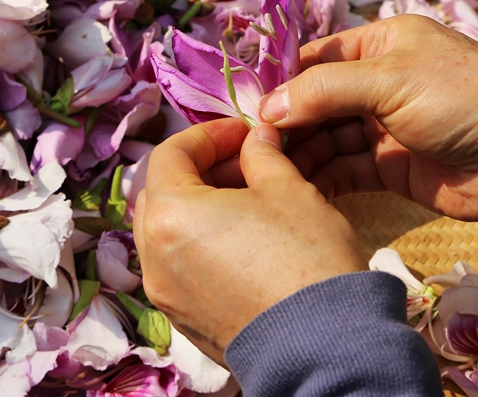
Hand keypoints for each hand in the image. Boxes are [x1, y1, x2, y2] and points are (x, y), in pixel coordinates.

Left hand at [133, 119, 367, 363]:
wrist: (324, 345)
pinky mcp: (184, 321)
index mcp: (170, 214)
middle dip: (202, 171)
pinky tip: (247, 244)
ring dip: (201, 209)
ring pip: (170, 234)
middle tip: (246, 164)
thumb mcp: (288, 188)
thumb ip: (262, 155)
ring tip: (250, 205)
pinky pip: (182, 269)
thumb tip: (256, 139)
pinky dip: (203, 246)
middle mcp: (153, 256)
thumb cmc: (305, 258)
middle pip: (163, 193)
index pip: (171, 154)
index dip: (209, 135)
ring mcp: (166, 294)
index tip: (243, 133)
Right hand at [259, 15, 477, 223]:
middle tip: (242, 151)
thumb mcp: (391, 81)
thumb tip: (266, 109)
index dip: (277, 83)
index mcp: (379, 45)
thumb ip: (324, 92)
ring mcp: (382, 127)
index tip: (240, 110)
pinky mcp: (390, 168)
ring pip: (324, 140)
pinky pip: (343, 171)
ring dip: (295, 155)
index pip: (313, 60)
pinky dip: (319, 180)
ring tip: (260, 175)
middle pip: (312, 102)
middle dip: (280, 124)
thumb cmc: (464, 98)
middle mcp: (376, 83)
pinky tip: (291, 192)